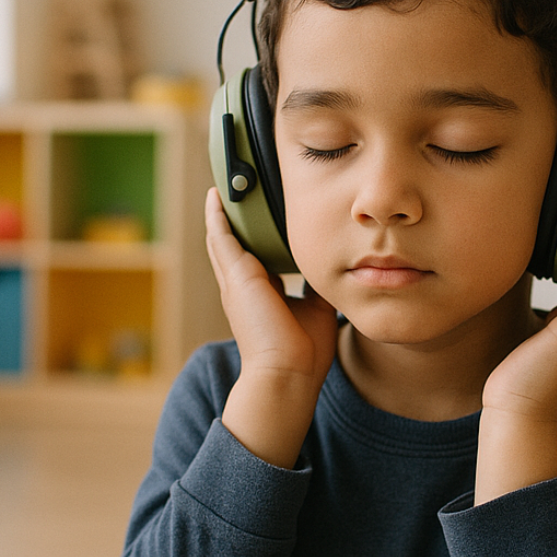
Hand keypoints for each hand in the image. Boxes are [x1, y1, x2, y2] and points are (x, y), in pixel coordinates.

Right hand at [205, 188, 337, 465]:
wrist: (288, 374)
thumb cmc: (304, 351)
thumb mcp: (316, 306)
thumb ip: (318, 284)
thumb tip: (338, 264)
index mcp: (260, 292)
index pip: (255, 256)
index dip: (254, 236)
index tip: (260, 214)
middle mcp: (242, 286)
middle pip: (233, 242)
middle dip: (233, 217)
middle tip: (234, 187)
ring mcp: (235, 281)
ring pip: (223, 237)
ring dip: (223, 211)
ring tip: (224, 183)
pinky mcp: (236, 277)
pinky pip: (222, 238)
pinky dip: (218, 217)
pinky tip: (217, 195)